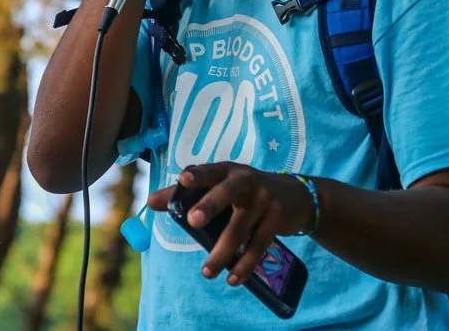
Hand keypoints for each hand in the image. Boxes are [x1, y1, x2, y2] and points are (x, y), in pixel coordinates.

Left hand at [147, 163, 315, 285]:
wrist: (298, 196)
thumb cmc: (248, 192)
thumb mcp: (222, 186)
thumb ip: (187, 194)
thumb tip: (150, 202)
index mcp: (228, 171)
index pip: (210, 171)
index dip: (197, 175)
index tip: (184, 179)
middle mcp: (246, 181)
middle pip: (227, 192)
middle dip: (210, 205)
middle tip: (193, 221)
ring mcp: (264, 199)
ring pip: (240, 228)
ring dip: (222, 252)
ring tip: (207, 272)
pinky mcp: (277, 218)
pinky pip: (258, 245)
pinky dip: (245, 264)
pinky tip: (233, 278)